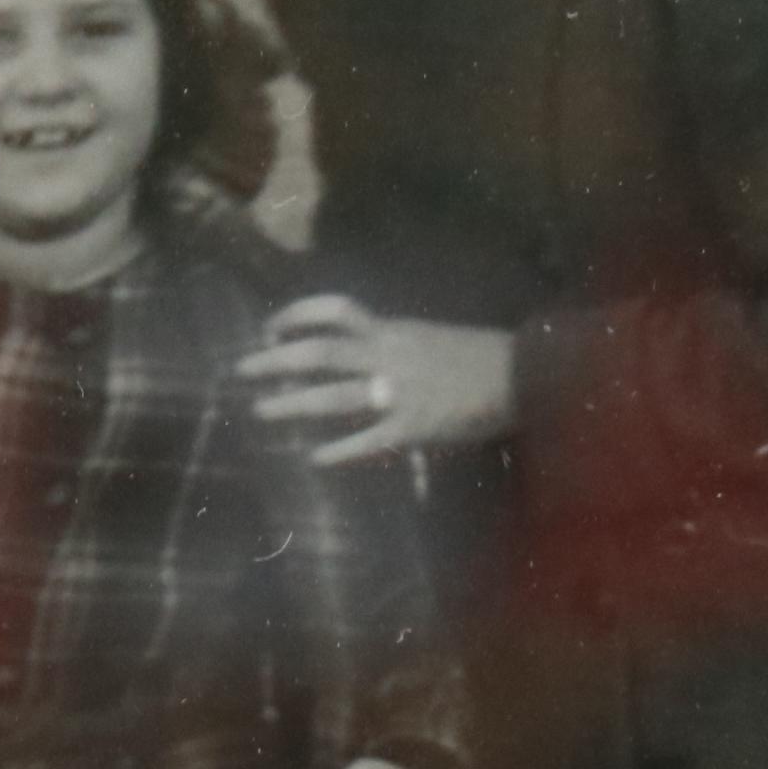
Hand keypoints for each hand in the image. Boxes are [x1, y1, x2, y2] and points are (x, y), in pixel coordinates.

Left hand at [237, 295, 513, 466]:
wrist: (527, 375)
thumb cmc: (474, 356)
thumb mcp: (424, 339)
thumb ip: (386, 344)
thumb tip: (347, 348)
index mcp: (392, 330)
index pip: (335, 310)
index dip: (296, 315)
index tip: (267, 329)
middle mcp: (390, 355)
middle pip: (321, 351)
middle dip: (276, 360)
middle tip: (241, 370)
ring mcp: (401, 391)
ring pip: (335, 395)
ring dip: (293, 404)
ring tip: (261, 411)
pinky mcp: (416, 426)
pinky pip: (369, 439)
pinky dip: (339, 450)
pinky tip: (314, 458)